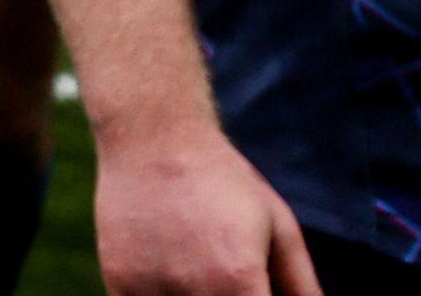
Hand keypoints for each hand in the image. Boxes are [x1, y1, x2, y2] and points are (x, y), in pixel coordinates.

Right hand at [93, 127, 321, 295]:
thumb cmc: (225, 182)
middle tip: (230, 280)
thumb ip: (302, 286)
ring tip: (203, 274)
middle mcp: (193, 291)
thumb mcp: (279, 228)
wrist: (153, 139)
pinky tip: (173, 279)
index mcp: (239, 281)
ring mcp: (149, 289)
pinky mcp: (119, 282)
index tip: (257, 292)